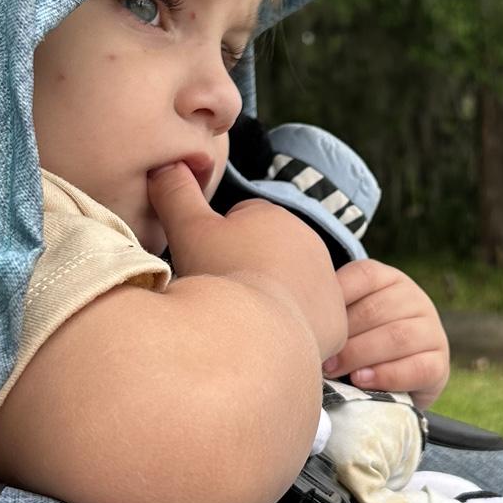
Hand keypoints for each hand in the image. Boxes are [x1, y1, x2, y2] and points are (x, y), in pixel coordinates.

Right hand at [148, 164, 345, 358]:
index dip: (218, 242)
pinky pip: (310, 321)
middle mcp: (310, 243)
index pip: (241, 220)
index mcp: (274, 216)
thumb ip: (175, 193)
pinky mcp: (336, 323)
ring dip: (271, 296)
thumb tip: (165, 164)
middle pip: (267, 253)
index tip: (208, 266)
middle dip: (247, 267)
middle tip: (224, 293)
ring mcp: (328, 284)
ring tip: (245, 319)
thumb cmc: (222, 277)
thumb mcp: (188, 229)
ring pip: (291, 285)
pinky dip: (292, 328)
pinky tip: (268, 338)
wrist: (257, 337)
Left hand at [323, 260, 449, 408]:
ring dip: (360, 354)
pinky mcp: (439, 364)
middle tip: (316, 354)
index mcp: (389, 279)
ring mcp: (431, 330)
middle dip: (343, 334)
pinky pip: (418, 368)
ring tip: (332, 370)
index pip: (364, 276)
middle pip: (377, 310)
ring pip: (398, 337)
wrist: (396, 379)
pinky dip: (386, 375)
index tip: (310, 320)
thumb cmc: (357, 342)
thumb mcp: (346, 319)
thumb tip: (300, 318)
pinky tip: (361, 380)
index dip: (335, 297)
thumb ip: (330, 311)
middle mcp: (415, 299)